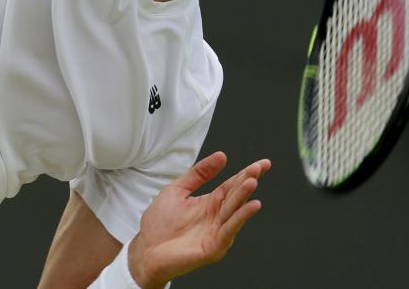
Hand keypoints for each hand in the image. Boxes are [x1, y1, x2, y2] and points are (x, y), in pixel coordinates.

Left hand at [126, 152, 271, 287]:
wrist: (146, 252)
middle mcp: (217, 216)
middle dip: (248, 181)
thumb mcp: (178, 190)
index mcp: (210, 203)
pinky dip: (240, 218)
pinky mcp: (214, 246)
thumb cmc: (159, 224)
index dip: (247, 173)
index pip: (232, 185)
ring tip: (252, 182)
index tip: (263, 163)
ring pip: (234, 211)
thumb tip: (221, 156)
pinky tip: (250, 206)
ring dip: (244, 196)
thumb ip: (198, 173)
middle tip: (259, 167)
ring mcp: (217, 231)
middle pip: (236, 195)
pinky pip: (229, 230)